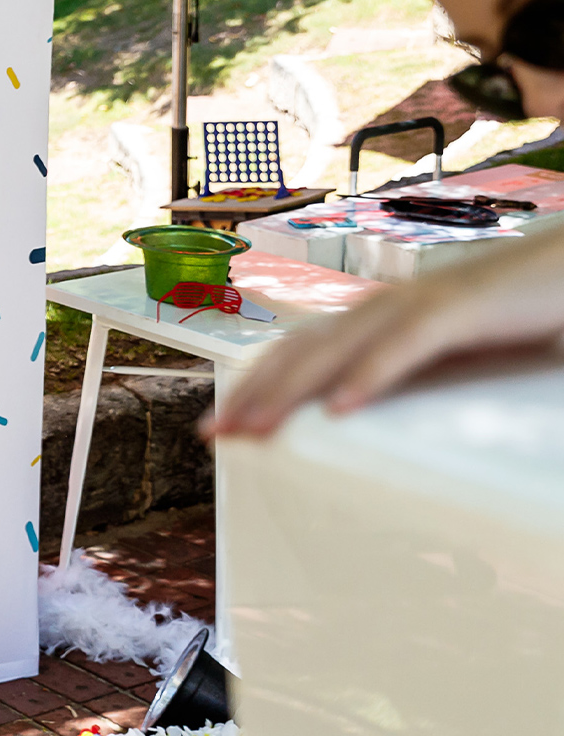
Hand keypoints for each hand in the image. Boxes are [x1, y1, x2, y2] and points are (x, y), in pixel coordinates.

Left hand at [203, 227, 563, 437]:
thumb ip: (414, 387)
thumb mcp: (454, 361)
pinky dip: (370, 374)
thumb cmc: (521, 316)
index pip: (300, 351)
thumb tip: (365, 425)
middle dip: (253, 393)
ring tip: (257, 430)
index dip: (256, 385)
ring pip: (339, 347)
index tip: (222, 425)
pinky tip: (340, 408)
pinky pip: (407, 344)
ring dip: (292, 390)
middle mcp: (388, 305)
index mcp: (382, 319)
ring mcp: (422, 301)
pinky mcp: (464, 306)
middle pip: (302, 350)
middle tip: (215, 434)